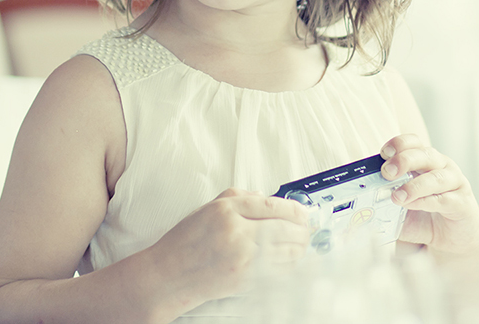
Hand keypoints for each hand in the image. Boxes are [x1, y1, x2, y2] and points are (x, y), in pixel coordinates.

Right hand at [144, 188, 310, 310]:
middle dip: (303, 228)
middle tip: (308, 228)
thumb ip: (238, 198)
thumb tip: (267, 198)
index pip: (272, 205)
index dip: (295, 208)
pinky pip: (280, 270)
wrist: (171, 274)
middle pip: (287, 228)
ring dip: (300, 246)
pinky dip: (290, 263)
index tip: (303, 211)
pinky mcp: (248, 280)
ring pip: (288, 251)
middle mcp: (237, 233)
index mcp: (226, 211)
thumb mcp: (207, 208)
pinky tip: (289, 258)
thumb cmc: (186, 241)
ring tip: (301, 242)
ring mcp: (244, 259)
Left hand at [380, 134, 478, 255]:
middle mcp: (442, 166)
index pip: (413, 142)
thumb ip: (385, 200)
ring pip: (436, 177)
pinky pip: (444, 199)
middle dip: (404, 161)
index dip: (398, 144)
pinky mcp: (463, 203)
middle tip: (387, 173)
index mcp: (425, 160)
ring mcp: (455, 183)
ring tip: (397, 196)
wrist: (453, 238)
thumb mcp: (401, 205)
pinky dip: (426, 201)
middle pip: (424, 154)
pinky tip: (412, 205)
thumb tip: (362, 201)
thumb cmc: (424, 216)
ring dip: (414, 186)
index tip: (383, 154)